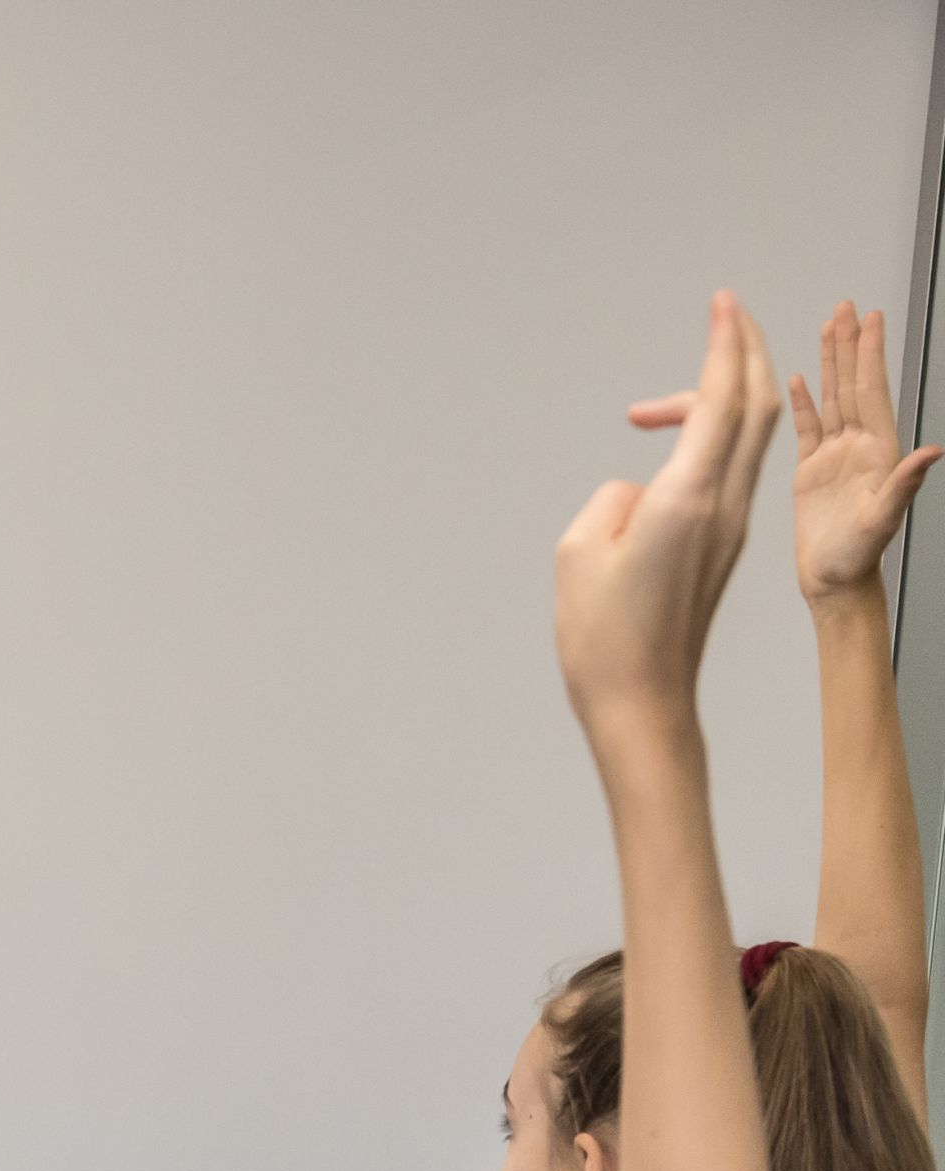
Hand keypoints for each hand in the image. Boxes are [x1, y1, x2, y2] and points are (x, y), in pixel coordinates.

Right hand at [561, 294, 781, 740]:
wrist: (644, 701)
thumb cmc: (605, 636)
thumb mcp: (581, 551)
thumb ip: (615, 500)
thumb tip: (639, 492)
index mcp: (686, 498)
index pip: (720, 401)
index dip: (725, 345)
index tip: (724, 303)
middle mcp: (722, 505)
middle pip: (756, 408)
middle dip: (747, 353)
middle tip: (730, 314)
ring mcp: (729, 526)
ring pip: (748, 438)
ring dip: (732, 394)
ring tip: (691, 378)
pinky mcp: (722, 544)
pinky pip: (731, 470)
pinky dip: (720, 434)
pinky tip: (692, 436)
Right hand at [770, 300, 941, 599]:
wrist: (834, 582)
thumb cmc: (858, 558)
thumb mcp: (884, 520)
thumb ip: (906, 482)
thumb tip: (933, 451)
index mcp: (876, 451)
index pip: (871, 391)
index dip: (869, 354)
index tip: (868, 320)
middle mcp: (858, 447)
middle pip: (852, 384)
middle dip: (849, 344)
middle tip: (846, 308)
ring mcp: (835, 456)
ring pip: (831, 398)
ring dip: (829, 363)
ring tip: (827, 329)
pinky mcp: (811, 471)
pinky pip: (808, 428)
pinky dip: (804, 402)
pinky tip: (799, 381)